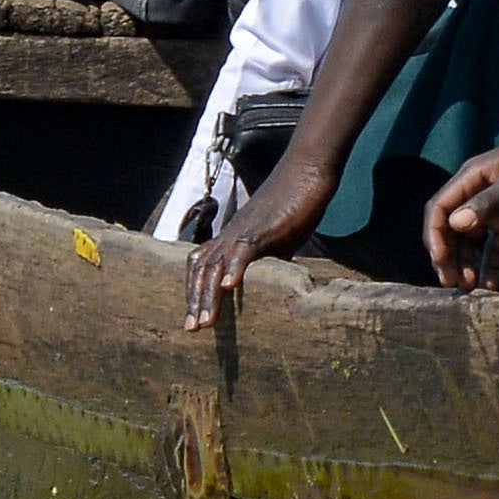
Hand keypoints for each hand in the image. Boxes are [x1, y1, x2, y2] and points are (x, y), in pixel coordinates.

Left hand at [182, 153, 319, 333]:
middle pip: (202, 270)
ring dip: (208, 295)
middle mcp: (231, 234)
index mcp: (233, 237)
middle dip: (194, 301)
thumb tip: (272, 282)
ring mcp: (244, 230)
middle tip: (192, 328)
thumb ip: (270, 260)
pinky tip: (230, 288)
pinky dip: (235, 268)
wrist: (307, 170)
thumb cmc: (296, 203)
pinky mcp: (263, 227)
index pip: (201, 265)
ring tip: (206, 322)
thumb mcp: (281, 239)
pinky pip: (243, 249)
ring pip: (217, 264)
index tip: (194, 318)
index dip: (194, 291)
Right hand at [426, 123, 498, 288]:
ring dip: (466, 263)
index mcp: (471, 178)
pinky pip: (494, 246)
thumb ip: (489, 201)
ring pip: (470, 241)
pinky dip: (491, 264)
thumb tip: (455, 223)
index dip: (435, 235)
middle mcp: (476, 194)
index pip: (440, 208)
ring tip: (469, 286)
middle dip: (448, 255)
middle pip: (451, 229)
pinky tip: (491, 285)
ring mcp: (494, 209)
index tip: (440, 259)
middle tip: (452, 282)